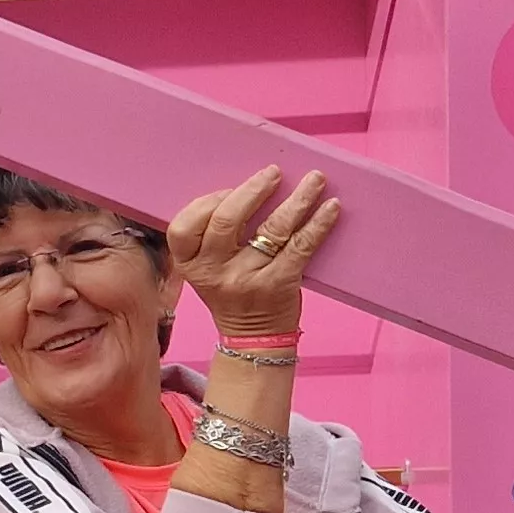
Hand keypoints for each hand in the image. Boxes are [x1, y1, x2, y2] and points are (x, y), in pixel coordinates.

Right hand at [167, 166, 337, 338]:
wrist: (253, 339)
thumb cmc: (232, 293)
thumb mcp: (207, 268)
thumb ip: (212, 236)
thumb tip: (248, 187)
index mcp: (190, 265)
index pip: (183, 227)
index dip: (208, 201)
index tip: (230, 189)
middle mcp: (214, 272)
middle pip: (227, 219)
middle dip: (253, 190)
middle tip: (273, 173)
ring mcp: (247, 279)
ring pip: (271, 229)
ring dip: (297, 199)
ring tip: (314, 180)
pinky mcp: (279, 284)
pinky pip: (301, 246)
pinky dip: (318, 223)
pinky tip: (331, 207)